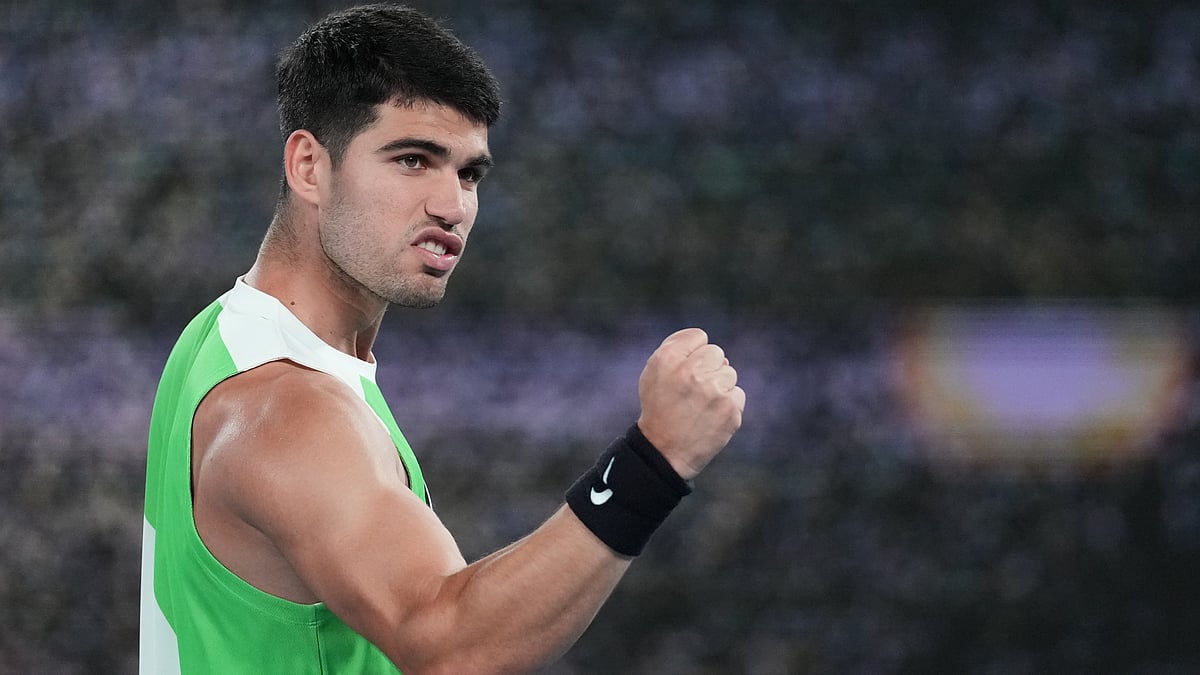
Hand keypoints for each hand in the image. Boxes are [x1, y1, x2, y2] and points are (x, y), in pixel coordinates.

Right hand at [636, 328, 744, 480]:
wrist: (664, 451)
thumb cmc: (659, 407)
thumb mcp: (653, 372)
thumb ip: (677, 349)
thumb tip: (714, 350)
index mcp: (668, 359)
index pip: (698, 336)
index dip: (692, 353)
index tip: (685, 371)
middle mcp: (691, 372)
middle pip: (716, 353)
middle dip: (708, 369)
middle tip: (693, 391)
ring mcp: (714, 391)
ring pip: (729, 373)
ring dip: (719, 386)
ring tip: (700, 406)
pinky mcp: (730, 410)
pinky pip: (737, 395)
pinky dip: (727, 405)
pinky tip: (711, 417)